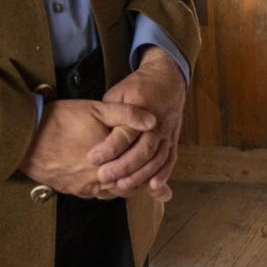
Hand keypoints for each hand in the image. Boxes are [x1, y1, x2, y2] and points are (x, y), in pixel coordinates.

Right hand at [20, 99, 157, 197]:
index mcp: (108, 161)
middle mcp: (97, 179)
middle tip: (151, 175)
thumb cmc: (59, 120)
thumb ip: (127, 114)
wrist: (23, 137)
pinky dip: (106, 186)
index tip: (158, 165)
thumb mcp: (95, 109)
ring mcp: (83, 187)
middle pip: (128, 185)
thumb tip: (153, 122)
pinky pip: (95, 193)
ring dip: (123, 183)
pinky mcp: (71, 190)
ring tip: (132, 173)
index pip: (139, 173)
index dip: (151, 169)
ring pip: (112, 191)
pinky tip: (108, 175)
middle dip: (140, 179)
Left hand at [92, 48, 186, 198]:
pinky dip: (163, 174)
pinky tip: (152, 186)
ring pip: (157, 158)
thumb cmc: (138, 87)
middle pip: (142, 149)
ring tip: (122, 186)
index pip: (125, 132)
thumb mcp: (119, 92)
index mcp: (141, 108)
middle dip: (123, 166)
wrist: (168, 80)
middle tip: (104, 176)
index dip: (109, 147)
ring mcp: (167, 133)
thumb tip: (95, 133)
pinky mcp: (173, 140)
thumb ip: (109, 113)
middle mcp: (157, 123)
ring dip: (141, 175)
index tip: (93, 157)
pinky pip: (170, 160)